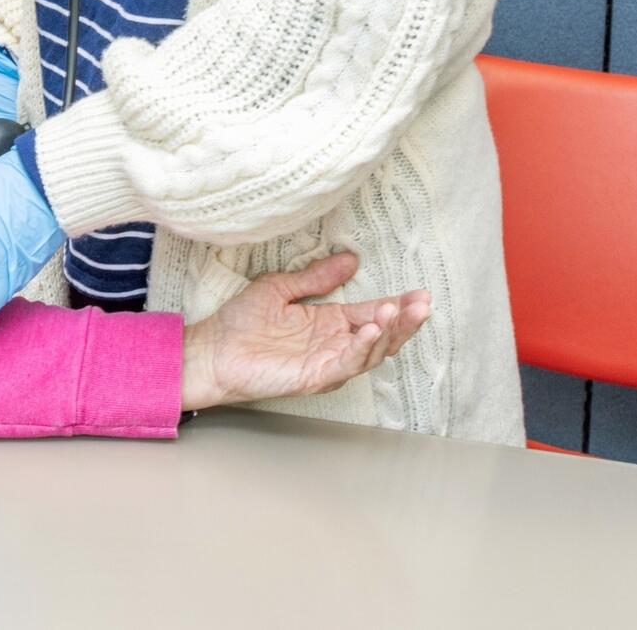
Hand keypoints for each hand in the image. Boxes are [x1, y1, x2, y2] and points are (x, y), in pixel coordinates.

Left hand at [177, 251, 430, 410]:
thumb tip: (351, 259)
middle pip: (381, 335)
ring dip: (389, 333)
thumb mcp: (282, 288)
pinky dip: (362, 349)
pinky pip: (346, 365)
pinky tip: (371, 330)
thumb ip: (317, 277)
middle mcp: (334, 344)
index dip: (397, 305)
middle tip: (423, 304)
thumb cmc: (241, 322)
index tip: (419, 293)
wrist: (212, 348)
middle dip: (405, 321)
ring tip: (400, 311)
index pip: (372, 313)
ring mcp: (327, 363)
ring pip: (370, 352)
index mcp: (329, 323)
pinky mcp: (314, 377)